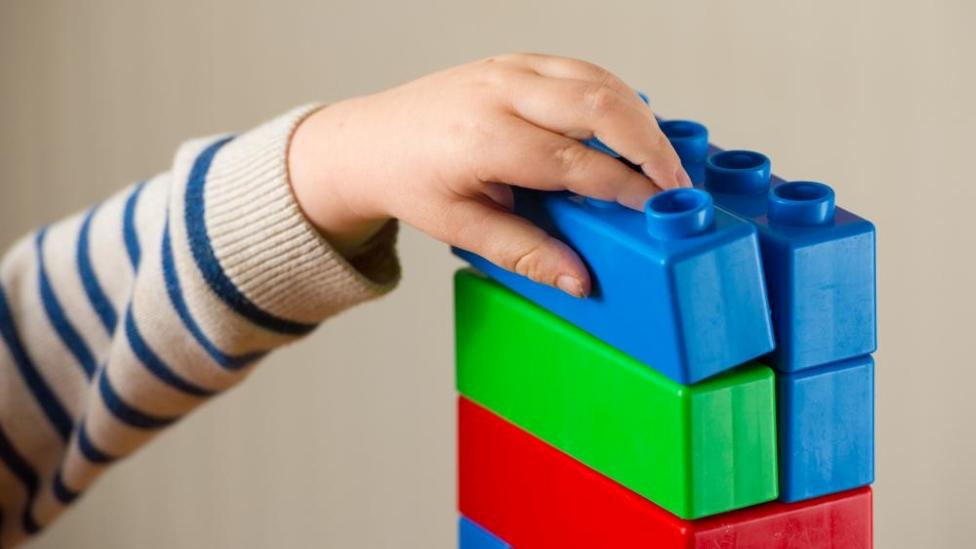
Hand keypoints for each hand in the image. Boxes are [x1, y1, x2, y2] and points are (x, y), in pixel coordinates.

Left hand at [288, 53, 690, 296]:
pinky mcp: (516, 61)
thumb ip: (526, 253)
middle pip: (598, 106)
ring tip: (663, 161)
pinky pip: (581, 70)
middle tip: (677, 185)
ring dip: (640, 118)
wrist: (370, 141)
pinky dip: (615, 97)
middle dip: (649, 146)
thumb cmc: (411, 182)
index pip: (575, 162)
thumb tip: (580, 280)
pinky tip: (631, 129)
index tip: (657, 211)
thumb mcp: (462, 229)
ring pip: (597, 80)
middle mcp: (499, 91)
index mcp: (484, 138)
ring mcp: (509, 68)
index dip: (625, 187)